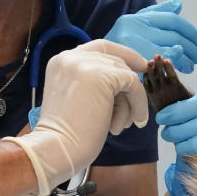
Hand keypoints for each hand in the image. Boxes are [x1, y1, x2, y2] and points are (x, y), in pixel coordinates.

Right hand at [4, 39, 149, 195]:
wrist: (56, 148)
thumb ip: (93, 81)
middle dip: (127, 86)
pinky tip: (136, 121)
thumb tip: (126, 76)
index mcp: (61, 61)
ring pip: (124, 74)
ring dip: (129, 102)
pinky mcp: (101, 76)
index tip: (139, 67)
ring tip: (120, 125)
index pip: (99, 47)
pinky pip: (133, 84)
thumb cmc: (66, 133)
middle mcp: (71, 57)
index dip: (123, 55)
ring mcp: (85, 64)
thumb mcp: (75, 96)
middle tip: (133, 112)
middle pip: (115, 60)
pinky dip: (138, 103)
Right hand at [105, 0, 196, 72]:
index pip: (171, 21)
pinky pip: (158, 66)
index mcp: (136, 19)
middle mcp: (133, 31)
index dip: (189, 31)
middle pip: (172, 37)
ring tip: (191, 65)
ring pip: (169, 52)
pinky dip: (171, 67)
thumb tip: (178, 6)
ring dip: (184, 60)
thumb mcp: (135, 21)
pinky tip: (177, 69)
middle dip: (190, 48)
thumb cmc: (120, 40)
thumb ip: (157, 12)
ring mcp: (131, 48)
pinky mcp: (130, 65)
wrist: (96, 59)